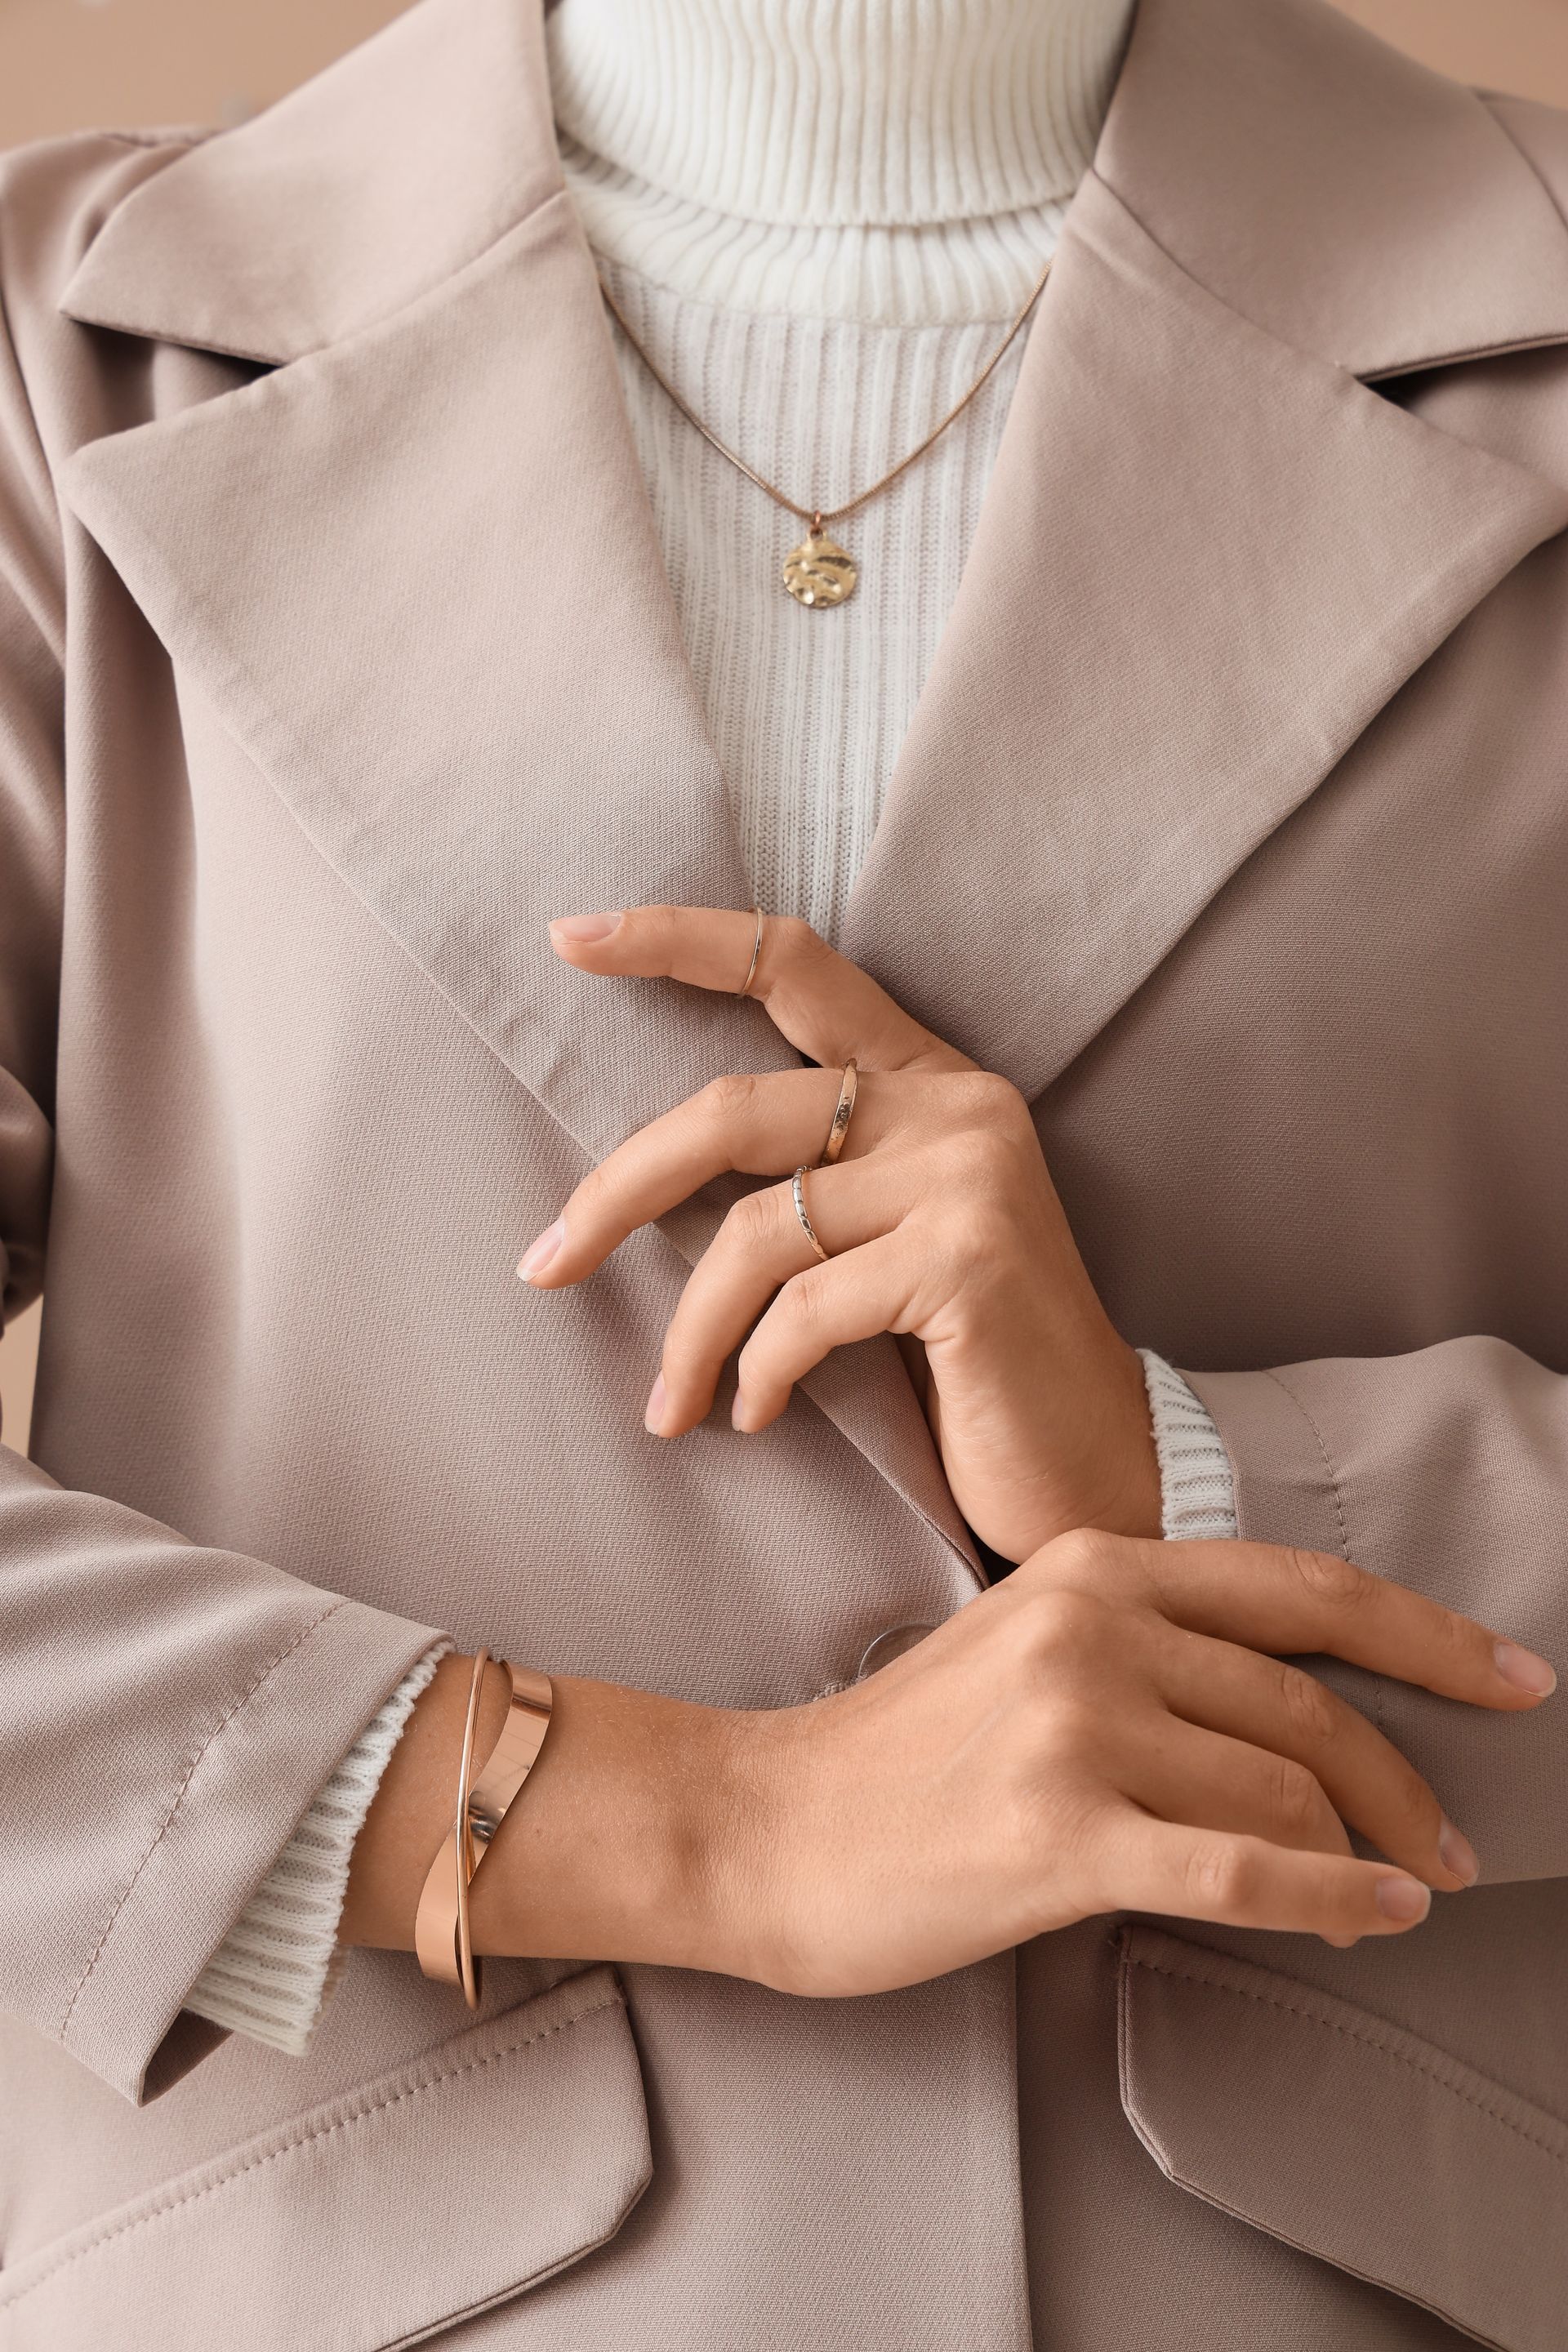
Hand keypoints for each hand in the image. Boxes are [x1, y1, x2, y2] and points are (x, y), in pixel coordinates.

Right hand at [344, 1529, 1555, 1977]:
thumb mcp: (1022, 1648)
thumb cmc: (896, 1757)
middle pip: (1305, 1701)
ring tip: (1390, 1894)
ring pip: (1282, 1789)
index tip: (1510, 1677)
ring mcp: (1073, 1723)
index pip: (1297, 1590)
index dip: (1423, 1635)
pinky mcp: (1056, 1831)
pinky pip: (1241, 1869)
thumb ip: (1147, 1647)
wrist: (761, 1829)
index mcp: (1088, 1565)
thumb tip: (1300, 1721)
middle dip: (1403, 1781)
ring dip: (1363, 1854)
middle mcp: (1090, 1624)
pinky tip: (1374, 1920)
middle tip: (1451, 1843)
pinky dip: (1329, 1899)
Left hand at [527, 905, 1158, 1559]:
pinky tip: (753, 1418)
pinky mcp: (968, 1259)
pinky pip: (803, 1312)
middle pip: (732, 1108)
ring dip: (688, 1333)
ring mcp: (970, 1177)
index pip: (794, 963)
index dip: (675, 939)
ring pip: (757, 1231)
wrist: (1095, 1465)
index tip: (568, 935)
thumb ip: (806, 1180)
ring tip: (665, 1407)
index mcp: (932, 1079)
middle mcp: (958, 1105)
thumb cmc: (967, 1365)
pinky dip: (756, 1373)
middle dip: (616, 1192)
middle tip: (542, 1266)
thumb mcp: (883, 1242)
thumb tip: (634, 1183)